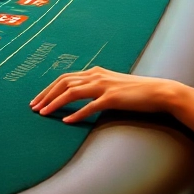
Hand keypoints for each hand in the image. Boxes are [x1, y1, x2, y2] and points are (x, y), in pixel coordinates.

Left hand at [31, 66, 185, 123]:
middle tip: (34, 107)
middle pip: (63, 83)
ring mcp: (104, 86)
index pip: (65, 78)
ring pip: (72, 92)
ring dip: (54, 103)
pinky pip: (89, 106)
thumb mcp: (113, 85)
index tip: (38, 100)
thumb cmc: (136, 92)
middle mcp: (97, 76)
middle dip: (46, 95)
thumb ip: (97, 87)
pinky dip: (76, 113)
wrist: (160, 92)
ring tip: (43, 113)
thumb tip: (82, 95)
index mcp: (95, 72)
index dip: (49, 89)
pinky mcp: (112, 98)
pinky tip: (66, 121)